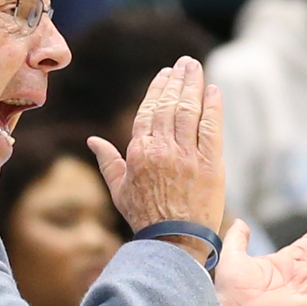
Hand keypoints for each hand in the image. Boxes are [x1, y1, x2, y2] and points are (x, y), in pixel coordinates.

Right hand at [89, 58, 225, 262]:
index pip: (149, 112)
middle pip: (170, 105)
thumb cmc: (145, 219)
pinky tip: (214, 91)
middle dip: (177, 80)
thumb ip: (108, 162)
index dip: (158, 90)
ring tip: (196, 68)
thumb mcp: (120, 190)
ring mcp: (187, 155)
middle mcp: (162, 149)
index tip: (165, 74)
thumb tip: (92, 141)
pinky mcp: (210, 164)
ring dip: (194, 85)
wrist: (173, 242)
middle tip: (184, 63)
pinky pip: (212, 128)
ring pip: (190, 111)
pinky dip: (213, 107)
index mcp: (139, 152)